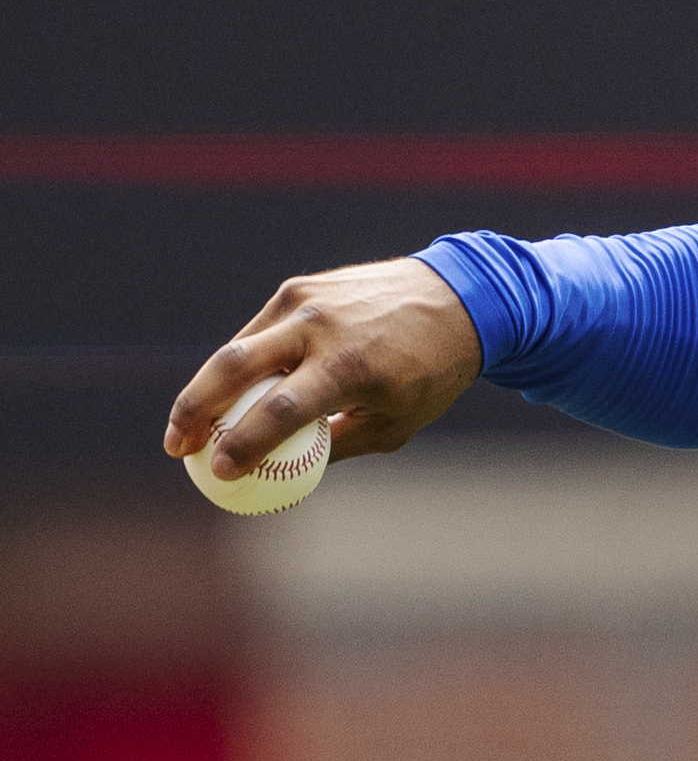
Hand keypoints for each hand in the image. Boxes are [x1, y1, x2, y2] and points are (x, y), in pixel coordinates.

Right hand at [163, 257, 483, 478]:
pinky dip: (239, 361)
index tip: (219, 471)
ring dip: (205, 386)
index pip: (281, 410)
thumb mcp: (396, 421)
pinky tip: (225, 391)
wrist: (458, 298)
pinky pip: (259, 330)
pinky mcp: (300, 287)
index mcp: (351, 366)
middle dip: (194, 410)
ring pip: (238, 346)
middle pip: (235, 367)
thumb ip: (338, 446)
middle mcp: (322, 328)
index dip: (243, 443)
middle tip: (176, 447)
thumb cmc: (429, 373)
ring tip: (186, 426)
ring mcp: (307, 301)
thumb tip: (283, 473)